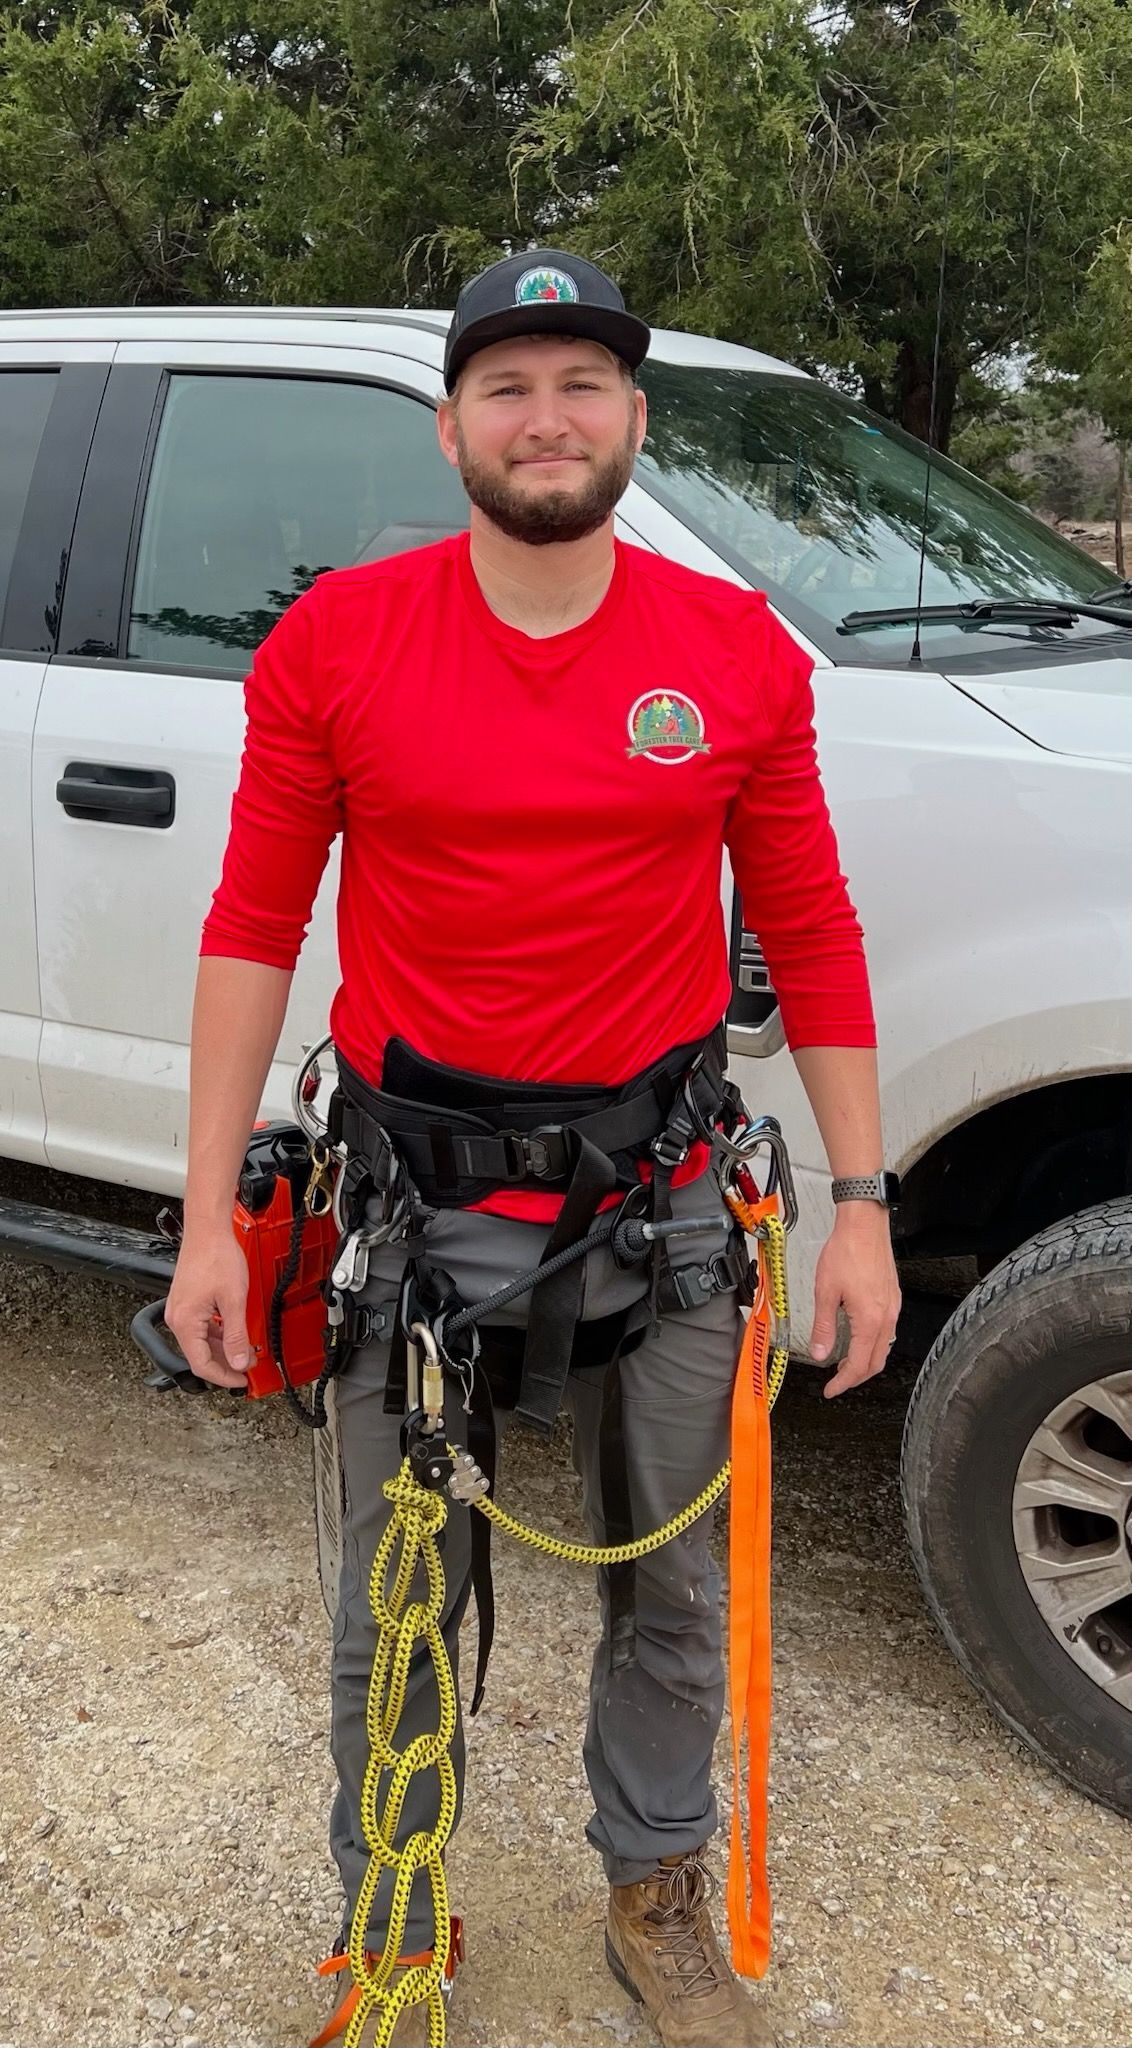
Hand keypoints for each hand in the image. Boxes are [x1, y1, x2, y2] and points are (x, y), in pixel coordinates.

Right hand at [165, 1227, 251, 1388]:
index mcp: (185, 1323)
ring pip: (202, 1342)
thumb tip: (239, 1362)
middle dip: (227, 1363)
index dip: (224, 1377)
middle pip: (201, 1355)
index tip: (242, 1380)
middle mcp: (178, 1319)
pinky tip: (235, 1333)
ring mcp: (181, 1310)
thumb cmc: (216, 1257)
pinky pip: (202, 1328)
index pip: (202, 1365)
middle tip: (249, 1366)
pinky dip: (219, 1334)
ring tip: (246, 1351)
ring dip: (224, 1349)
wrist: (208, 1230)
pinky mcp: (188, 1302)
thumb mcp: (234, 1301)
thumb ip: (237, 1335)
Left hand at [808, 1206, 901, 1397]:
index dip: (844, 1382)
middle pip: (875, 1362)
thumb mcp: (825, 1292)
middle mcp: (886, 1316)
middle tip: (837, 1382)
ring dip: (865, 1361)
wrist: (864, 1224)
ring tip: (844, 1363)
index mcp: (870, 1319)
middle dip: (856, 1377)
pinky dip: (872, 1344)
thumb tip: (820, 1353)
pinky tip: (857, 1338)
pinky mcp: (892, 1297)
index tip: (831, 1390)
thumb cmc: (846, 1251)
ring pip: (883, 1348)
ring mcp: (892, 1307)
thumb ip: (823, 1327)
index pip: (859, 1364)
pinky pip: (886, 1331)